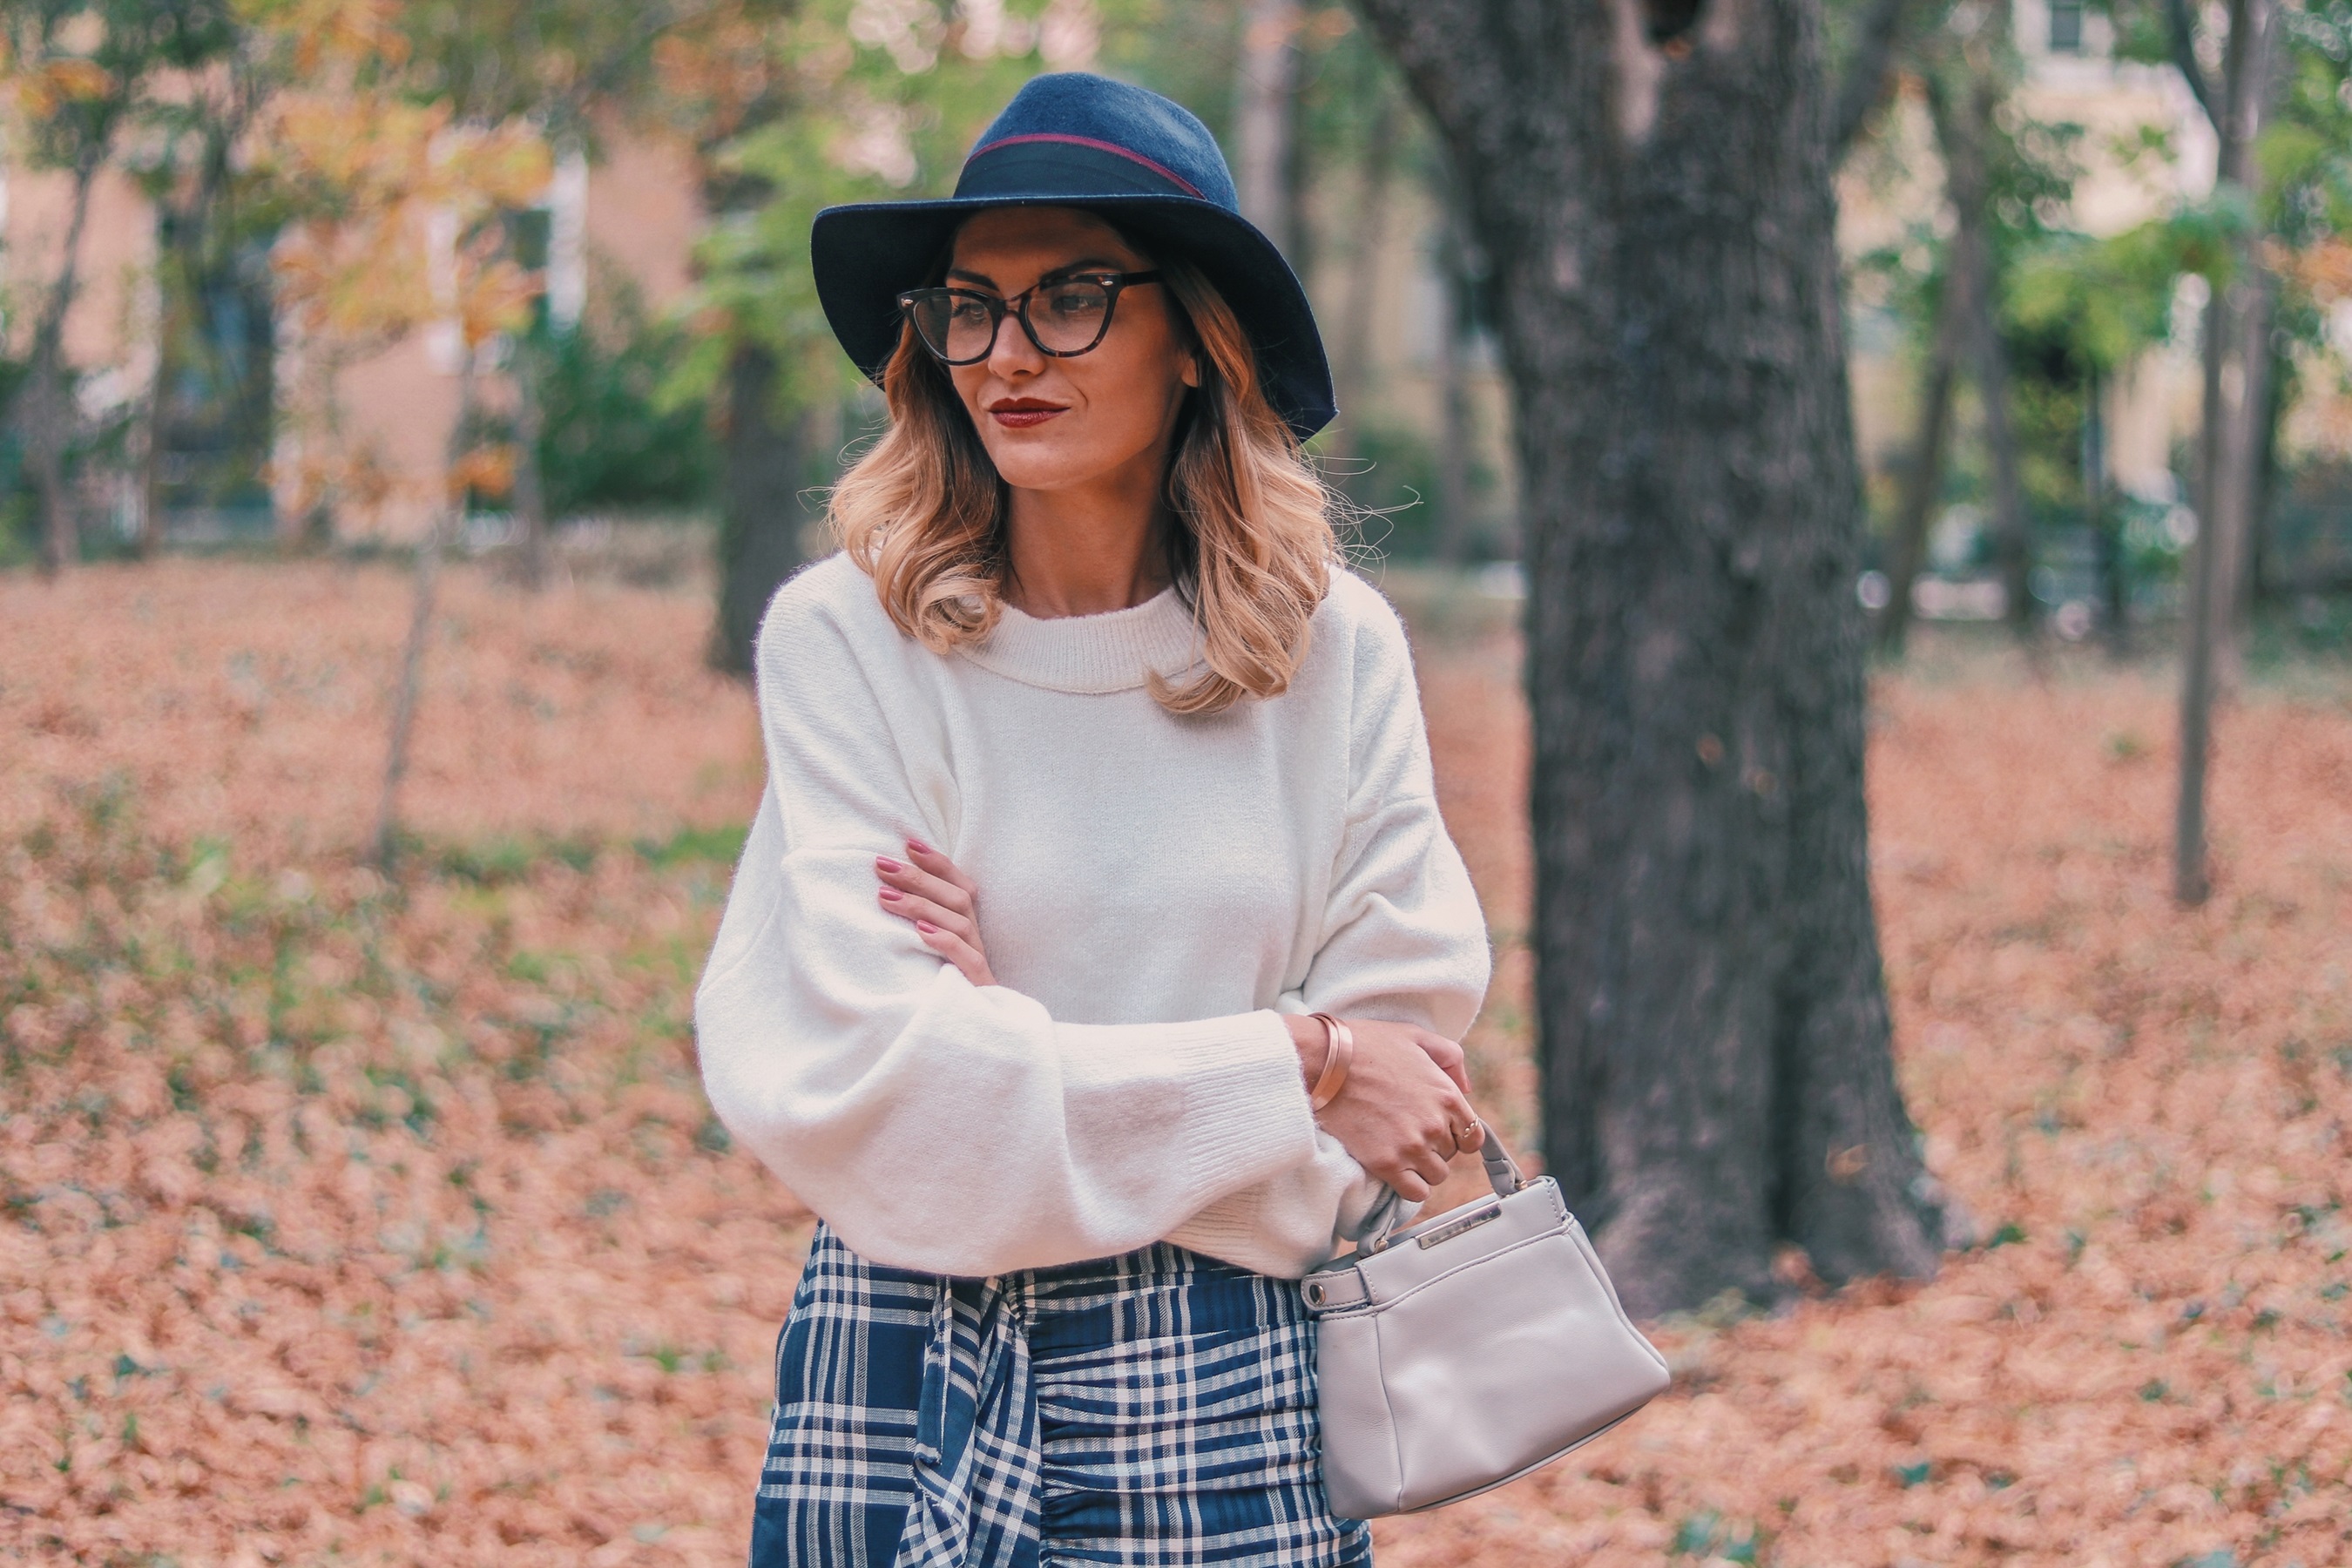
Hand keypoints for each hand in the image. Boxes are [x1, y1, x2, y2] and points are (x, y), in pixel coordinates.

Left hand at [875, 838, 995, 986]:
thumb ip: (916, 925)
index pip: (958, 884)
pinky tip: (921, 933)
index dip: (937, 862)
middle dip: (918, 877)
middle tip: (881, 866)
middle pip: (955, 897)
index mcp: (966, 926)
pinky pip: (968, 959)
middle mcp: (975, 938)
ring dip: (922, 905)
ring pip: (959, 922)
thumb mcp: (923, 954)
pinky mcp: (979, 988)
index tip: (907, 844)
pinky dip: (945, 942)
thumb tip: (880, 893)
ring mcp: (979, 962)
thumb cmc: (938, 989)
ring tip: (885, 897)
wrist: (968, 1038)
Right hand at [1286, 1016, 1481, 1203]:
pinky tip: (1396, 1171)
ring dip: (1422, 1168)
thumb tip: (1467, 1087)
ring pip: (1436, 1176)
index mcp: (1446, 1095)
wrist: (1322, 1063)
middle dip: (1434, 1147)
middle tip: (1408, 1133)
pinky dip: (1410, 1187)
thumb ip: (1450, 1057)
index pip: (1473, 1136)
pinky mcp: (1387, 1164)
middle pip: (1451, 1155)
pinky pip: (1416, 1192)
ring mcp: (1412, 1146)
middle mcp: (1434, 1124)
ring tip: (1400, 1151)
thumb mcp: (1415, 1036)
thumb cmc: (1365, 1046)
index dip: (1458, 1136)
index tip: (1440, 1133)